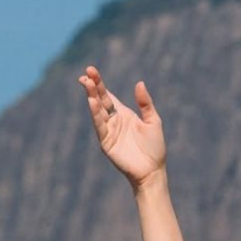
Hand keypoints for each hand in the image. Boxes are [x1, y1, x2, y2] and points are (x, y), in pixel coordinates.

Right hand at [78, 65, 165, 188]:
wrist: (152, 170)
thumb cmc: (154, 147)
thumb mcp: (153, 121)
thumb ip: (145, 103)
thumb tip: (139, 83)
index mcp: (124, 114)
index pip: (108, 95)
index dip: (99, 84)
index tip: (91, 70)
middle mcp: (113, 120)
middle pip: (100, 100)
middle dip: (92, 86)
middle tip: (86, 72)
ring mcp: (108, 131)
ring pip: (98, 111)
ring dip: (91, 97)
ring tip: (86, 83)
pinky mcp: (106, 142)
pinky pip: (100, 125)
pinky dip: (95, 114)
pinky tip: (92, 102)